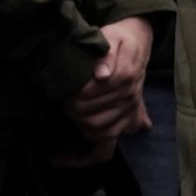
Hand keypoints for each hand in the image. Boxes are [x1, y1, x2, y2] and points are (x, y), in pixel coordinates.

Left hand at [64, 17, 153, 148]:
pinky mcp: (125, 122)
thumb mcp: (111, 38)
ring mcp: (127, 113)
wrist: (137, 43)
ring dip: (77, 126)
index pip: (87, 97)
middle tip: (59, 98)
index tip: (58, 88)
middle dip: (70, 110)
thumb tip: (101, 75)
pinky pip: (105, 147)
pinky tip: (62, 157)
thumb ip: (106, 55)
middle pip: (90, 118)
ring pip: (97, 133)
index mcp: (125, 79)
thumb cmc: (119, 40)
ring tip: (66, 112)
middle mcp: (128, 99)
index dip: (69, 94)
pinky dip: (84, 155)